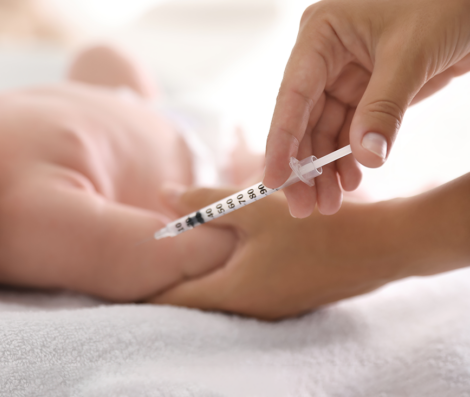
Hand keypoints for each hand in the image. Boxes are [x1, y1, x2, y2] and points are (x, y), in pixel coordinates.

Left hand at [149, 186, 411, 319]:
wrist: (380, 246)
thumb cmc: (313, 225)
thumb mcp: (253, 207)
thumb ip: (203, 203)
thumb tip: (161, 194)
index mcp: (233, 294)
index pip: (171, 300)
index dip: (146, 284)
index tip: (126, 267)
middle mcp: (247, 311)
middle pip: (191, 301)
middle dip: (168, 279)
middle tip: (147, 253)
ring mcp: (268, 309)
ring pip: (216, 296)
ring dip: (197, 275)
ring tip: (176, 249)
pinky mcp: (283, 299)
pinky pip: (240, 291)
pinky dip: (223, 273)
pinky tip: (221, 250)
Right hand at [264, 0, 469, 216]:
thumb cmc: (445, 7)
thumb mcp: (411, 57)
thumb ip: (383, 109)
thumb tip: (364, 159)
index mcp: (320, 33)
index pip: (293, 95)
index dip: (281, 141)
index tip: (274, 180)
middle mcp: (323, 56)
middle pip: (303, 119)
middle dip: (304, 164)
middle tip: (304, 206)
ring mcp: (342, 76)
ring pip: (324, 131)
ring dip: (326, 167)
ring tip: (330, 204)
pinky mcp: (364, 92)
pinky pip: (350, 131)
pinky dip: (350, 157)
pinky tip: (352, 180)